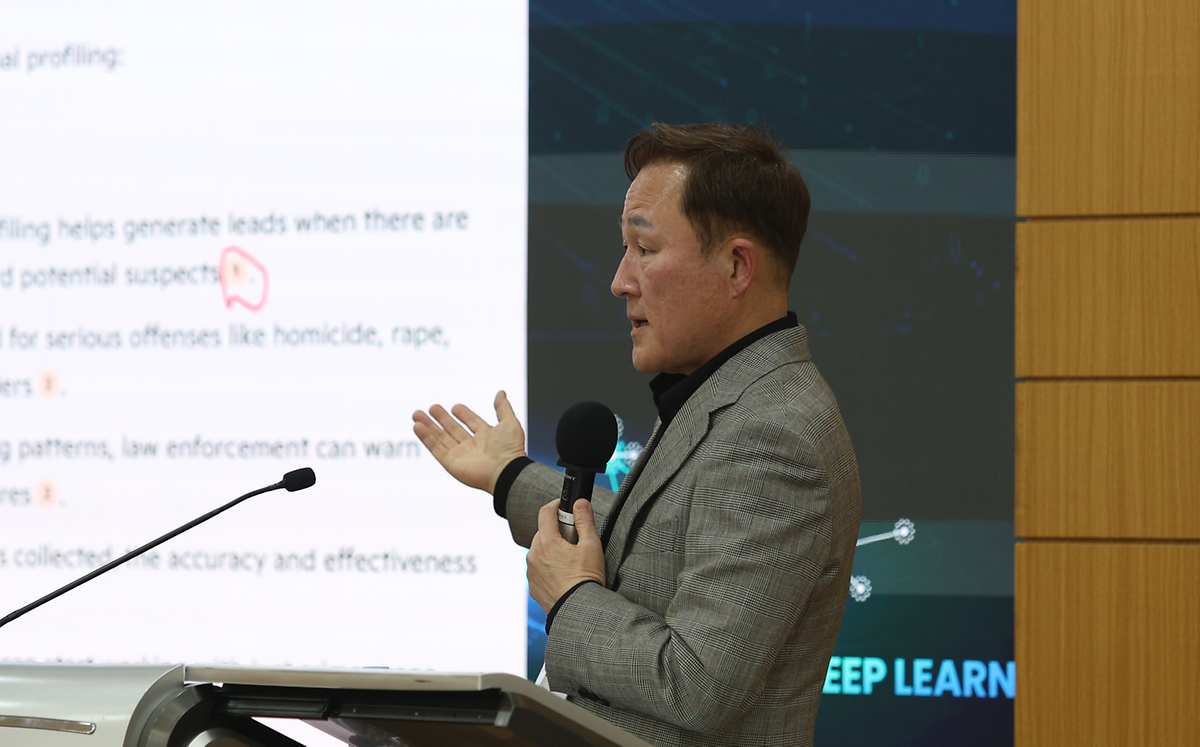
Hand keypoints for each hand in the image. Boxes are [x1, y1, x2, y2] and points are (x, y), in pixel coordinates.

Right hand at [412, 390, 526, 492]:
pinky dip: (426, 438)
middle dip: (440, 418)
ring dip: (428, 426)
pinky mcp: (451, 463)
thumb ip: (503, 408)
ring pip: (441, 438)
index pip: (471, 422)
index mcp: (486, 436)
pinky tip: (418, 427)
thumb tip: (501, 393)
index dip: (463, 414)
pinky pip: (436, 449)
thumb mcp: (510, 423)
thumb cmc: (511, 449)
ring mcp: (461, 455)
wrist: (506, 471)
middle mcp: (472, 446)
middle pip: (452, 429)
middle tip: (430, 408)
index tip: (455, 407)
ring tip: (417, 414)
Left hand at [527, 499, 605, 612]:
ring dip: (551, 549)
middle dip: (557, 530)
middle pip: (543, 532)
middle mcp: (534, 555)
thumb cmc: (587, 578)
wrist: (579, 610)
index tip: (564, 506)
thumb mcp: (591, 545)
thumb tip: (580, 502)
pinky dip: (548, 566)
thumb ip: (585, 520)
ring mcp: (531, 571)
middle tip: (574, 539)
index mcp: (547, 542)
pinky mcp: (533, 586)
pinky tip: (564, 574)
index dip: (556, 505)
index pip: (545, 512)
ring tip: (570, 560)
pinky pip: (538, 568)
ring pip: (539, 550)